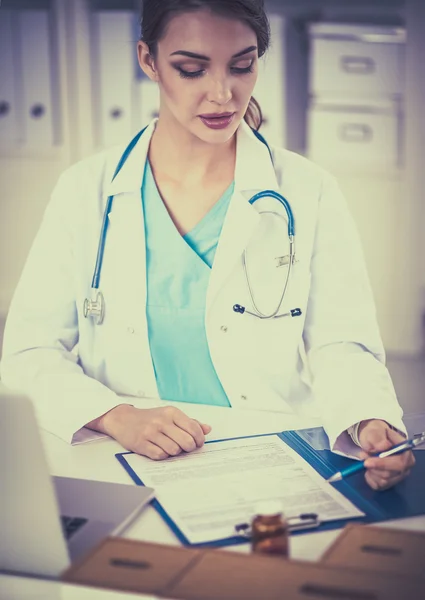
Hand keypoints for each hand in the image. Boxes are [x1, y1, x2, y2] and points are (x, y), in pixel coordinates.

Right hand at [92, 404, 210, 459]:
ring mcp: (150, 433)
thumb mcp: (170, 415)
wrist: (123, 419)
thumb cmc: (150, 418)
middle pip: (186, 442)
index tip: (197, 443)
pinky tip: (160, 450)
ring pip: (174, 450)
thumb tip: (207, 429)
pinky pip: (160, 455)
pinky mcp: (141, 444)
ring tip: (171, 448)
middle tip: (186, 448)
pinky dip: (163, 455)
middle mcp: (161, 421)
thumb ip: (189, 422)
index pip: (194, 429)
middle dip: (189, 448)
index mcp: (171, 412)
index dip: (199, 440)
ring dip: (175, 452)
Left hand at [357, 419, 414, 490]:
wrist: (372, 439)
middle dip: (374, 468)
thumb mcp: (374, 430)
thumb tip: (383, 446)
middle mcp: (406, 466)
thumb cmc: (376, 435)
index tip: (367, 461)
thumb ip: (378, 437)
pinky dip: (370, 478)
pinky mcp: (389, 483)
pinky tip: (369, 469)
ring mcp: (398, 476)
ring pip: (383, 481)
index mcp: (406, 452)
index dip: (383, 464)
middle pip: (391, 474)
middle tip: (363, 461)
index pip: (399, 463)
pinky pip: (378, 486)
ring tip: (367, 460)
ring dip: (371, 471)